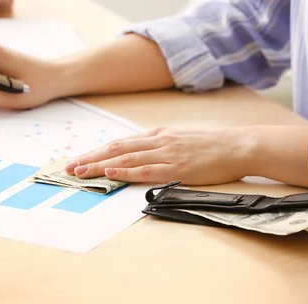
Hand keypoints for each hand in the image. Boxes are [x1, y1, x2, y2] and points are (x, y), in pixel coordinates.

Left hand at [64, 127, 252, 184]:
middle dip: (90, 158)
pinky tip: (110, 172)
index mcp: (156, 135)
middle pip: (115, 149)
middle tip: (69, 167)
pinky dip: (125, 171)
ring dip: (100, 165)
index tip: (78, 159)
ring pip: (125, 158)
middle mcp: (157, 141)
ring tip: (81, 171)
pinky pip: (145, 170)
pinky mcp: (177, 167)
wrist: (238, 146)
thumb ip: (157, 146)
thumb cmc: (210, 147)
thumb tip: (136, 155)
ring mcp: (166, 153)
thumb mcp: (179, 140)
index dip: (96, 151)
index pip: (119, 143)